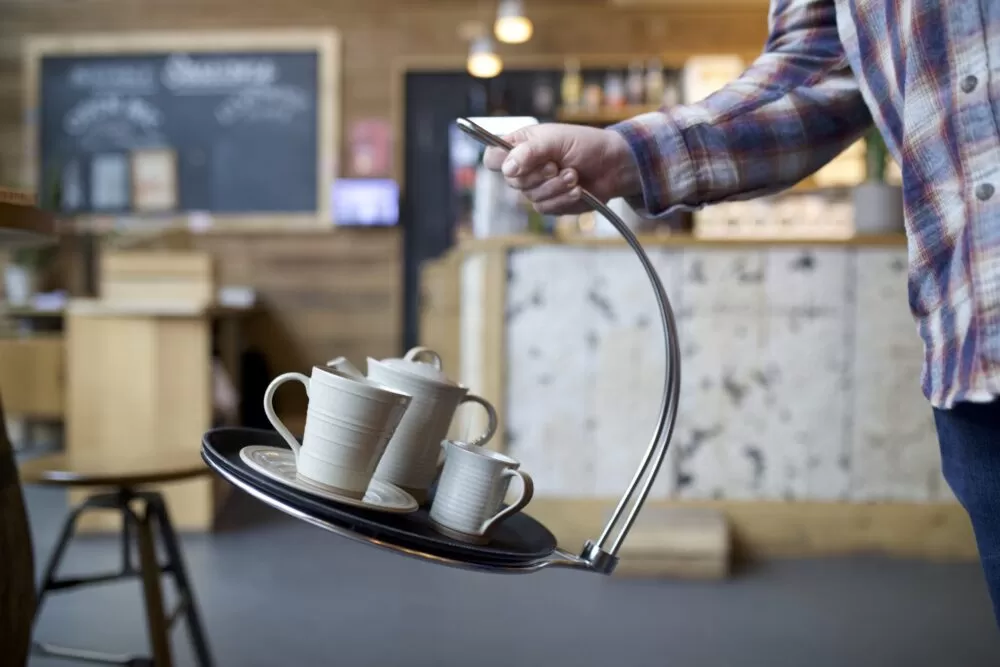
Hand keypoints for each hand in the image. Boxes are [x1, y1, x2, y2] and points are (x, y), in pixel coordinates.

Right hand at [482, 123, 640, 214]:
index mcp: (521, 146)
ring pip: (530, 196)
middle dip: (538, 175)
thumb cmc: (586, 144)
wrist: (613, 165)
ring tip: (574, 175)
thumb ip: (529, 151)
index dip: (498, 161)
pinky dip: (563, 198)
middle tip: (557, 166)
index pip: (492, 156)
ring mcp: (536, 187)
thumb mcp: (556, 140)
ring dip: (555, 187)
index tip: (515, 163)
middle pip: (511, 180)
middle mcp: (524, 167)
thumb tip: (507, 168)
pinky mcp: (550, 203)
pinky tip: (578, 189)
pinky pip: (545, 208)